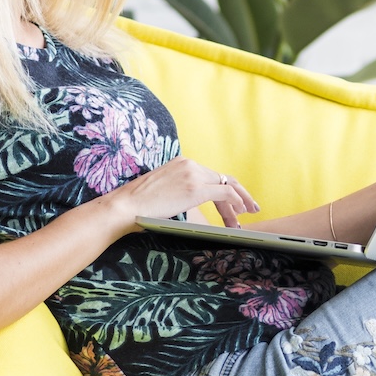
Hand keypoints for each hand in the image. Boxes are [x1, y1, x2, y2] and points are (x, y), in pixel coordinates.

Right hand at [117, 158, 259, 229]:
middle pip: (222, 179)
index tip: (234, 202)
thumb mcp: (161, 190)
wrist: (124, 206)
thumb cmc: (137, 204)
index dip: (225, 189)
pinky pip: (224, 193)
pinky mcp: (195, 188)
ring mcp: (193, 175)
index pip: (210, 175)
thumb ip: (178, 189)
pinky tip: (241, 211)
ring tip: (248, 213)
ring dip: (239, 201)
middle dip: (239, 194)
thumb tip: (187, 201)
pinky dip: (236, 201)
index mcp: (181, 163)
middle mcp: (189, 164)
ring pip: (226, 186)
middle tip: (251, 206)